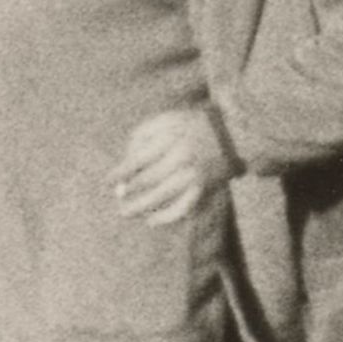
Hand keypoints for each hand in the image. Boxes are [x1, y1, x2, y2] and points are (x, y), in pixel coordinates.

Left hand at [111, 104, 237, 227]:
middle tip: (118, 196)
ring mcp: (192, 176)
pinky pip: (181, 209)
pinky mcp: (202, 189)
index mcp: (170, 139)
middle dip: (128, 191)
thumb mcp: (167, 119)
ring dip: (140, 208)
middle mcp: (181, 158)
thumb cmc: (193, 125)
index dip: (120, 172)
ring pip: (161, 198)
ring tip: (125, 213)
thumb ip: (144, 134)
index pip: (138, 159)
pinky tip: (151, 222)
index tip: (108, 181)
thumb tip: (125, 161)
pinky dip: (164, 218)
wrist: (234, 134)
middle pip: (147, 180)